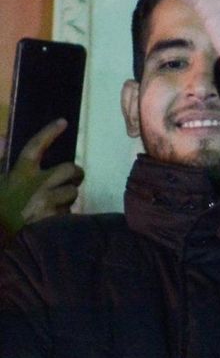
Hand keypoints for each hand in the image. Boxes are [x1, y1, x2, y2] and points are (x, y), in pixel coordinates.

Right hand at [0, 119, 83, 235]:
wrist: (0, 235)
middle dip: (75, 175)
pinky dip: (63, 216)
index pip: (35, 146)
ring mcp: (48, 201)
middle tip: (72, 180)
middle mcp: (37, 184)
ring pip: (72, 192)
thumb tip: (1, 141)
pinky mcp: (56, 218)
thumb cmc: (1, 207)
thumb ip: (5, 164)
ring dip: (66, 198)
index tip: (62, 122)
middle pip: (70, 169)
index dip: (49, 133)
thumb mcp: (0, 183)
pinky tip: (50, 220)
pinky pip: (69, 212)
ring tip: (52, 205)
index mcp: (20, 173)